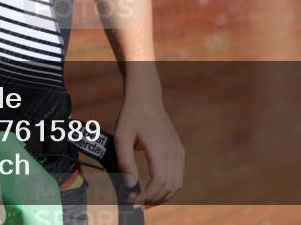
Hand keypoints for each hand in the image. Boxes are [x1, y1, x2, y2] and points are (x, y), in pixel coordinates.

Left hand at [114, 92, 183, 209]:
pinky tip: (153, 189)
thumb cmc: (131, 115)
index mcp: (160, 148)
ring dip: (162, 196)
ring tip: (144, 200)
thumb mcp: (122, 136)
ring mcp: (178, 150)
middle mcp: (173, 151)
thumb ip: (125, 161)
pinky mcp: (178, 150)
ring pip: (177, 183)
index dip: (147, 196)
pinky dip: (167, 187)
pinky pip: (178, 175)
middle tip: (136, 204)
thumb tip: (130, 184)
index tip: (133, 201)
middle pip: (170, 187)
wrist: (146, 97)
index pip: (160, 182)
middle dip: (154, 200)